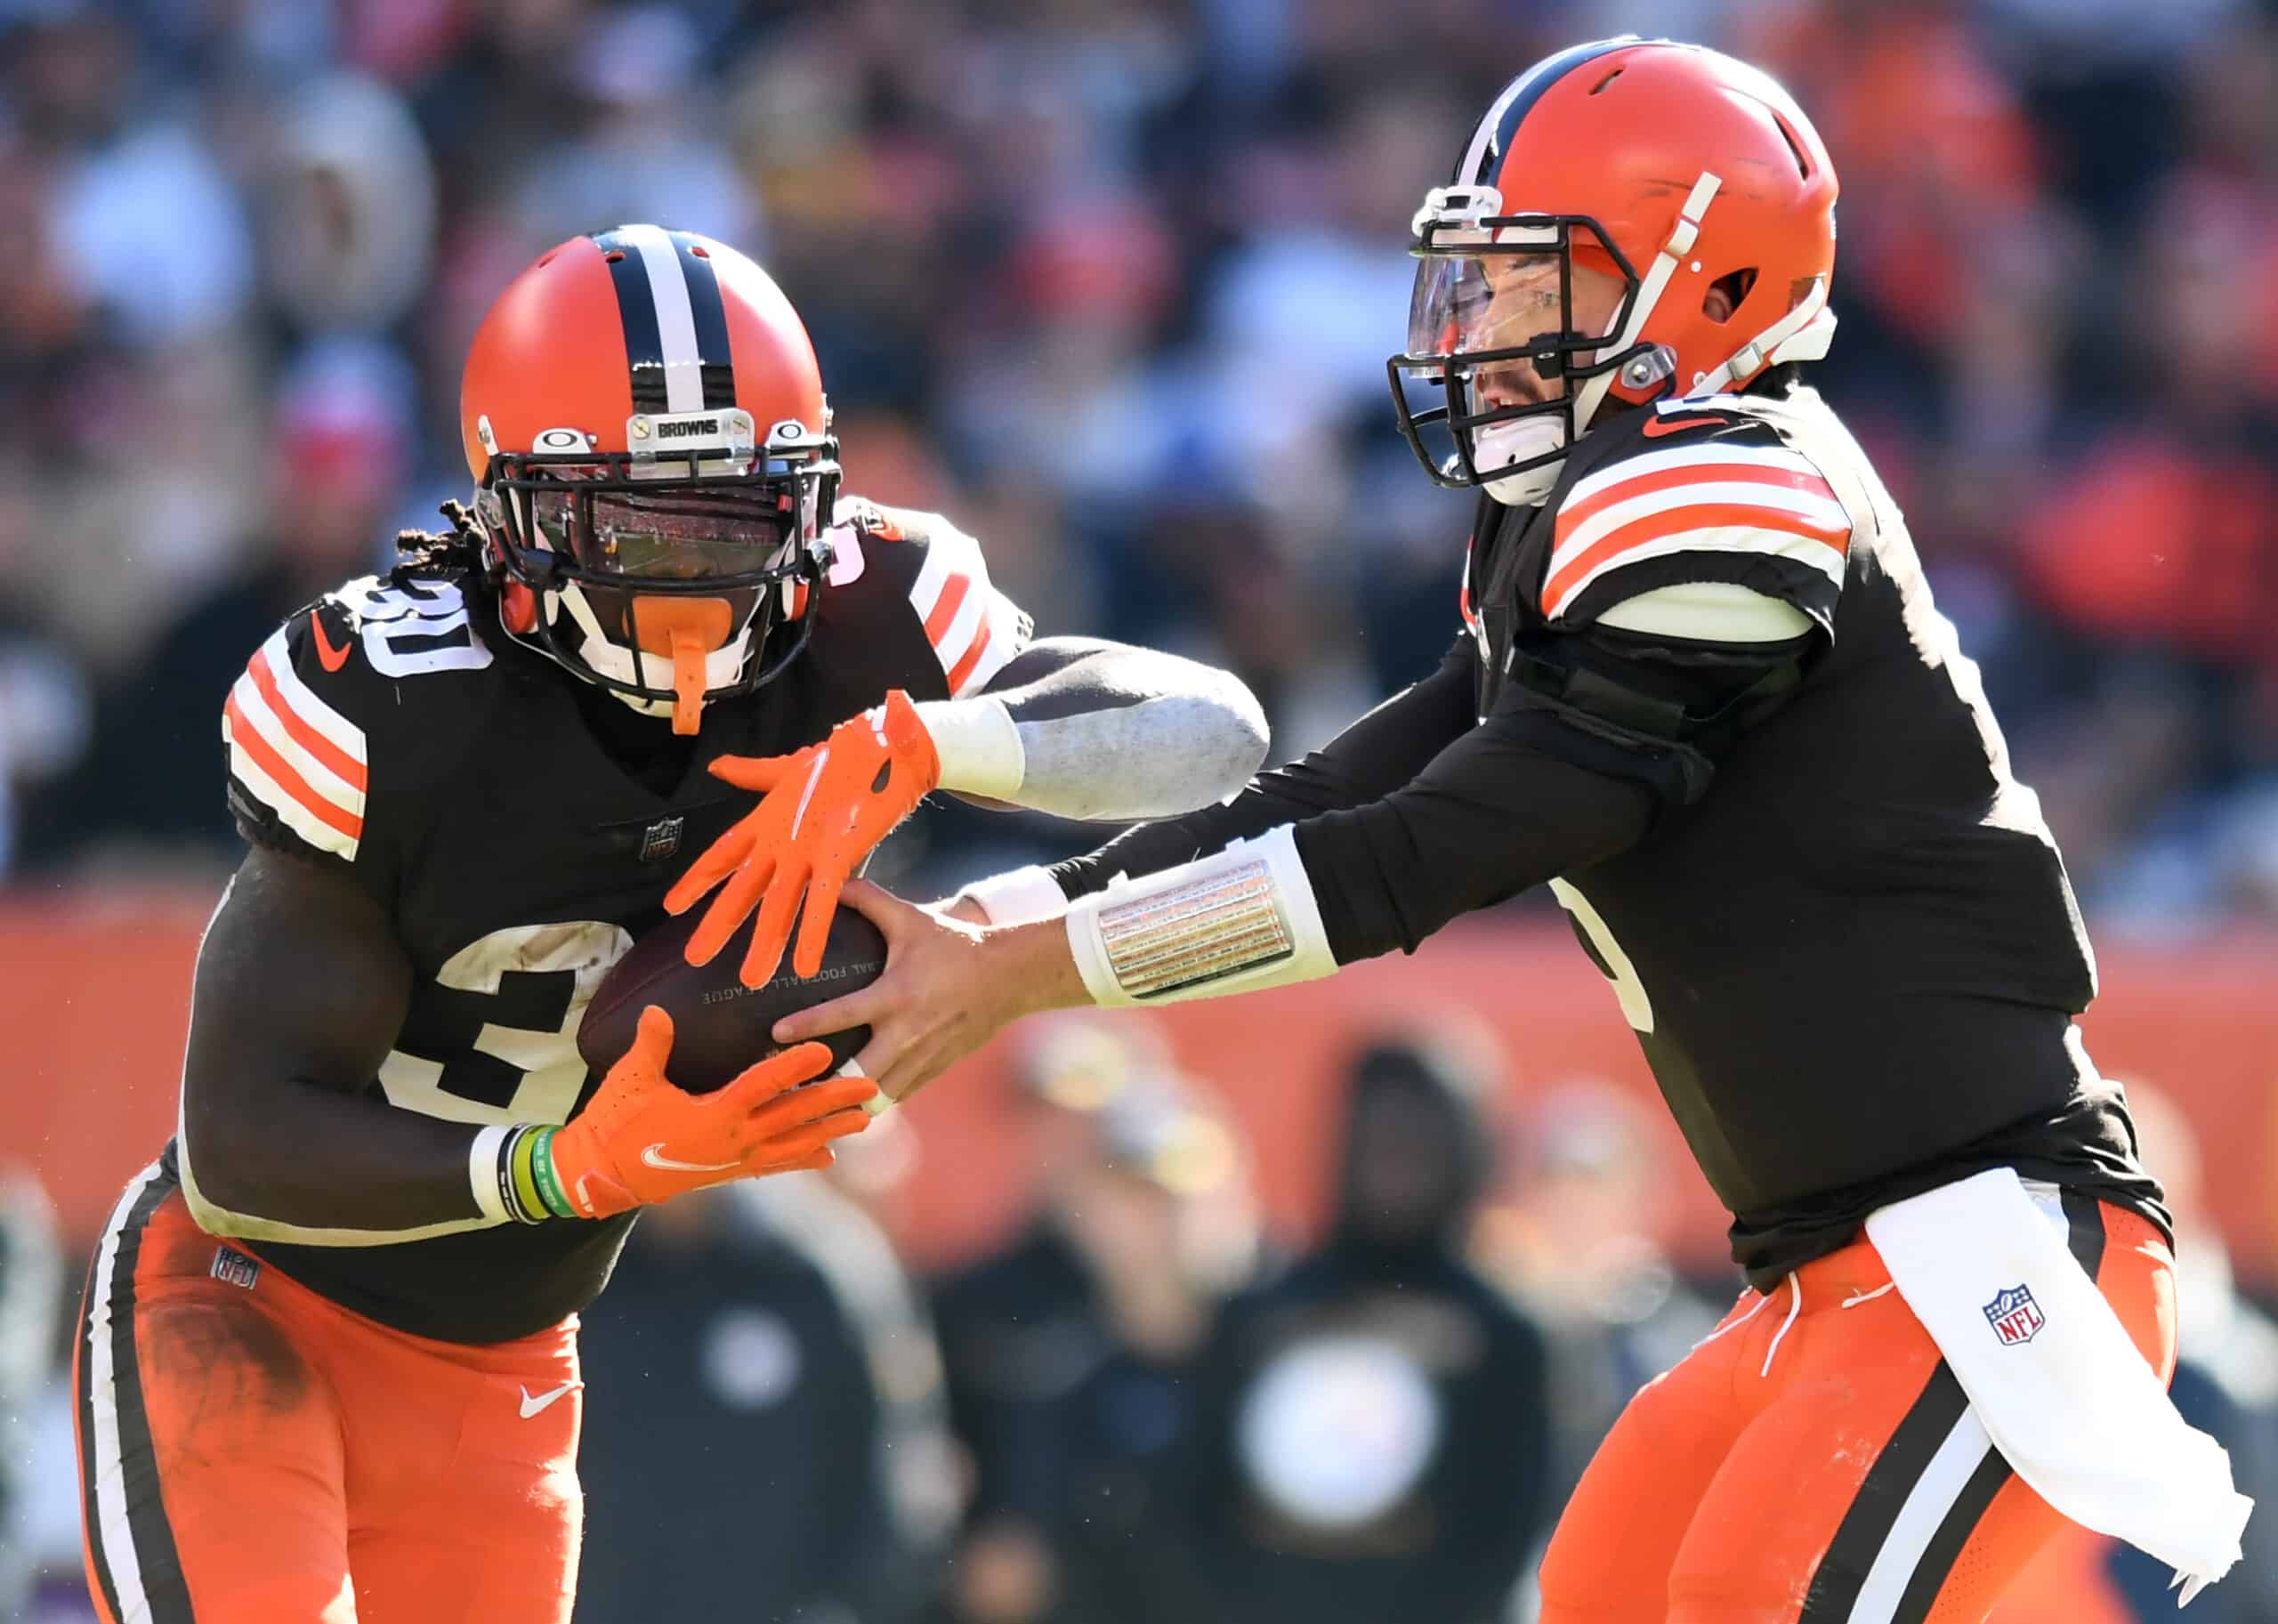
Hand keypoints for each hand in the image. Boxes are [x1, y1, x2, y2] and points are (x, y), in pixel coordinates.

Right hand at [545, 1007, 875, 1217]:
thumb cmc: (615, 1123)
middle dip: (834, 1101)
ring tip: (866, 1121)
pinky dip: (803, 1159)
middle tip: (871, 1085)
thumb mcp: (630, 1079)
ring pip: (795, 1144)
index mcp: (713, 1115)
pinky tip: (827, 1157)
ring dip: (831, 1131)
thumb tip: (657, 1010)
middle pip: (794, 1116)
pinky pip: (775, 1165)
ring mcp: (734, 1159)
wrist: (601, 1176)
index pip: (763, 1086)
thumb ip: (650, 1044)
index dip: (794, 1066)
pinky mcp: (729, 1171)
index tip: (825, 1049)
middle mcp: (733, 1140)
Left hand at [664, 690, 939, 986]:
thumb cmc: (842, 756)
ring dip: (766, 943)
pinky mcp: (839, 855)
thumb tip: (718, 766)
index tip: (672, 907)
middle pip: (743, 887)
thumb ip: (754, 773)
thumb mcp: (790, 768)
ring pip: (779, 904)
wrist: (885, 743)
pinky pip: (823, 902)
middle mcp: (779, 838)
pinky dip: (814, 934)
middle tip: (695, 958)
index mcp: (766, 818)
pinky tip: (807, 966)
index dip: (697, 881)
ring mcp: (807, 848)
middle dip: (719, 923)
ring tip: (753, 980)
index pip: (721, 854)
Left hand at [767, 880, 1088, 1103]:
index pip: (843, 1014)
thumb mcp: (912, 919)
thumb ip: (871, 901)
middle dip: (827, 1087)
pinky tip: (851, 1106)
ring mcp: (925, 1056)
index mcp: (897, 995)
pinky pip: (900, 1094)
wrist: (1010, 977)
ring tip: (813, 1110)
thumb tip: (834, 881)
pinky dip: (875, 1101)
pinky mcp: (937, 1068)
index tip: (776, 1033)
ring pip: (881, 1095)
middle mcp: (909, 1032)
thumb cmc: (955, 945)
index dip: (807, 1025)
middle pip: (862, 1074)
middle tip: (791, 1091)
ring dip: (848, 1102)